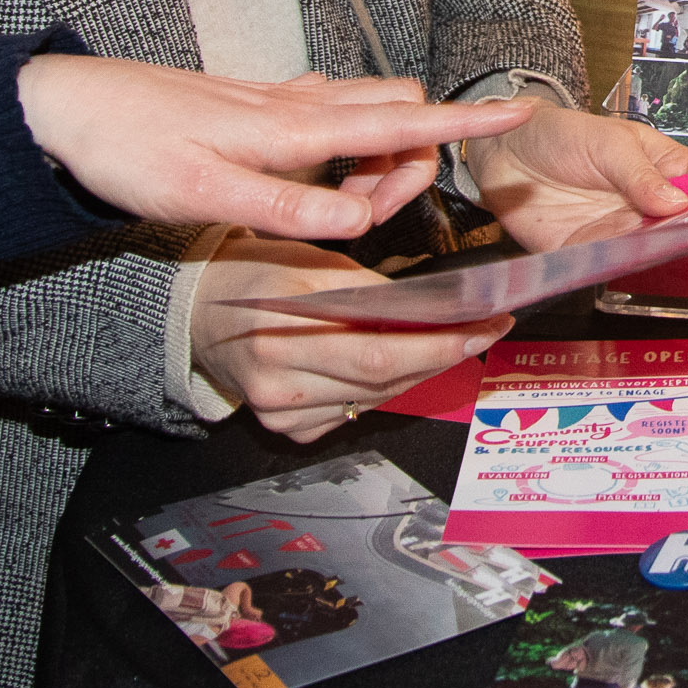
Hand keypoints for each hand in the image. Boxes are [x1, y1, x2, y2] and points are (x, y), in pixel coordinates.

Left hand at [14, 56, 531, 238]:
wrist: (65, 109)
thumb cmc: (126, 148)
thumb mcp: (202, 195)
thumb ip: (286, 209)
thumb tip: (358, 224)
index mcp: (291, 129)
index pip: (397, 121)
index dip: (464, 120)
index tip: (520, 112)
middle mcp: (293, 106)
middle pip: (395, 110)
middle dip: (416, 153)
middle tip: (380, 207)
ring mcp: (276, 102)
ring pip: (362, 112)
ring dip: (377, 153)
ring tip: (344, 203)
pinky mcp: (257, 107)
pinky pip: (327, 117)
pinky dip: (345, 146)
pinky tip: (315, 175)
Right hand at [186, 240, 509, 442]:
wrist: (202, 313)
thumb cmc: (258, 274)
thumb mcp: (311, 260)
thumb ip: (368, 288)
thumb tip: (436, 307)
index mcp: (283, 321)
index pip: (380, 345)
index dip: (440, 341)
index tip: (486, 323)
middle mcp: (280, 374)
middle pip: (384, 376)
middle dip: (444, 354)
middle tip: (484, 331)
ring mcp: (282, 408)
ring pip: (377, 397)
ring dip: (421, 372)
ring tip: (454, 343)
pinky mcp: (287, 427)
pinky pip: (355, 411)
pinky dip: (385, 389)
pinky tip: (404, 367)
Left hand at [460, 102, 687, 250]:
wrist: (504, 152)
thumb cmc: (563, 134)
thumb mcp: (607, 142)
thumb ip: (638, 173)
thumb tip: (676, 202)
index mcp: (665, 168)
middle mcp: (650, 205)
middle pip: (687, 227)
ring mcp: (622, 231)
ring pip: (654, 251)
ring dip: (666, 256)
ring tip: (682, 257)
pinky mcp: (589, 252)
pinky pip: (611, 266)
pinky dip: (623, 269)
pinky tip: (635, 268)